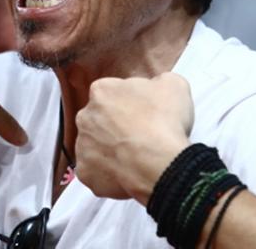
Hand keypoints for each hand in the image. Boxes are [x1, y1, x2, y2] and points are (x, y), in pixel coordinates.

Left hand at [75, 72, 192, 203]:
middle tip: (140, 136)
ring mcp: (82, 146)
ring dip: (110, 150)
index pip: (112, 92)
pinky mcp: (86, 173)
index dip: (130, 103)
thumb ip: (158, 81)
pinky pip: (96, 172)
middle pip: (99, 119)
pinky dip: (108, 174)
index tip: (144, 113)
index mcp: (102, 91)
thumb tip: (155, 87)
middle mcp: (85, 116)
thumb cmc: (164, 123)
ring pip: (95, 146)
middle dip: (115, 126)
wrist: (160, 165)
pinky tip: (127, 174)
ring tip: (136, 158)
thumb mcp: (174, 85)